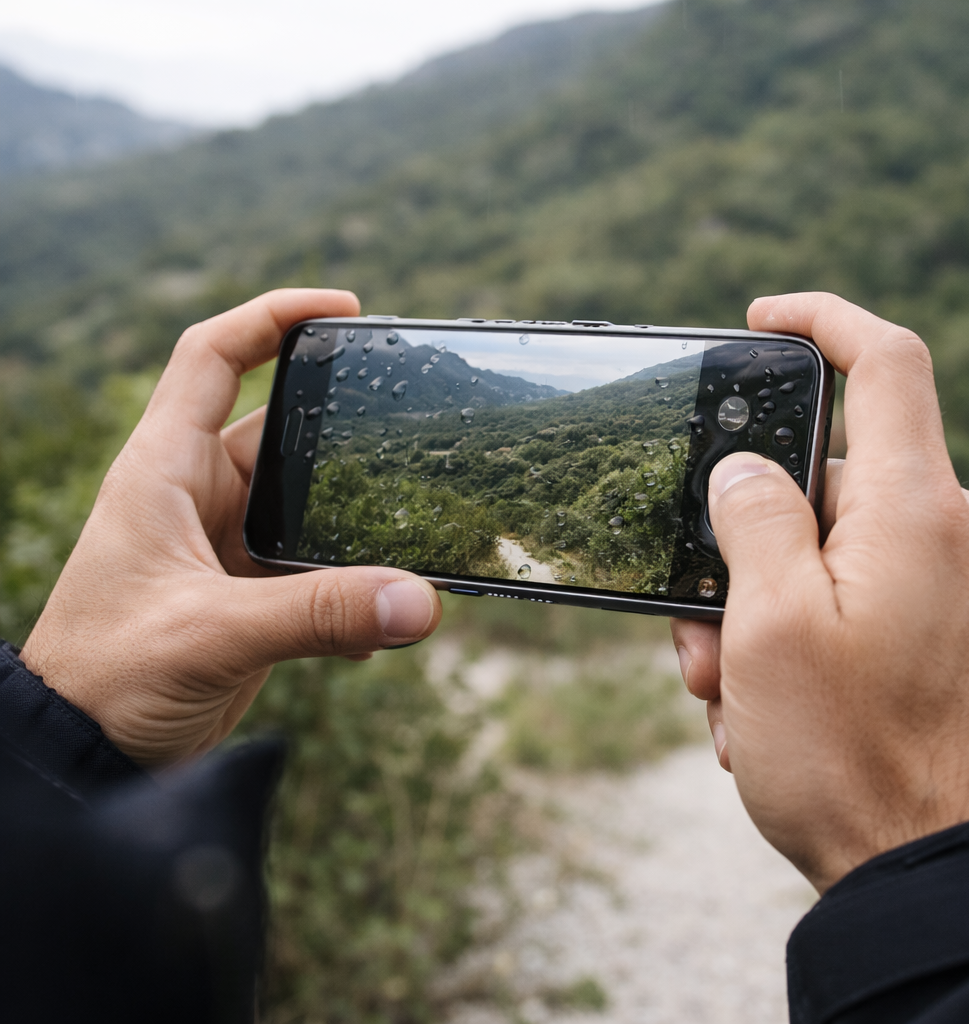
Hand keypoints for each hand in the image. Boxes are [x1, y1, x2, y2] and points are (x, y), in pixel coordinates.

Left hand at [20, 290, 442, 767]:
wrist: (84, 756)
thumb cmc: (106, 679)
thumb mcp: (211, 633)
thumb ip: (317, 614)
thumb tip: (419, 599)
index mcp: (164, 471)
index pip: (213, 357)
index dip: (272, 316)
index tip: (343, 309)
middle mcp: (196, 497)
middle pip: (283, 432)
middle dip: (341, 437)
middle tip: (412, 434)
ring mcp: (224, 547)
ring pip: (308, 507)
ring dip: (353, 526)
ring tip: (409, 539)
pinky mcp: (247, 596)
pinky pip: (314, 571)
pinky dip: (348, 591)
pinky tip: (373, 625)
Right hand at [671, 293, 968, 892]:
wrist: (939, 878)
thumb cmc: (852, 760)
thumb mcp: (766, 629)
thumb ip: (753, 521)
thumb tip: (743, 466)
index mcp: (917, 514)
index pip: (886, 363)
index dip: (822, 320)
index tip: (763, 321)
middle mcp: (956, 535)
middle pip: (827, 487)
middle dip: (743, 546)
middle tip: (698, 635)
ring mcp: (965, 587)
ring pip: (833, 555)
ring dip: (762, 610)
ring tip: (731, 698)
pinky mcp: (961, 631)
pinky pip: (866, 600)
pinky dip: (806, 637)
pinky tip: (772, 714)